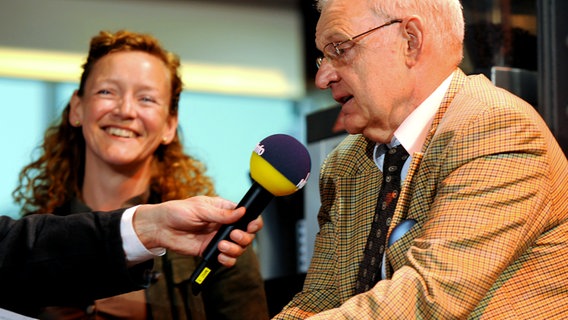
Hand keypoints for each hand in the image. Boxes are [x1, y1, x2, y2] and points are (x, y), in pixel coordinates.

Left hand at [133, 196, 262, 266]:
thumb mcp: (200, 208)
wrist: (160, 227)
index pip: (247, 216)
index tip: (251, 226)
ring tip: (220, 246)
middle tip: (233, 236)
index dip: (253, 222)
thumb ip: (221, 214)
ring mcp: (218, 239)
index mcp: (224, 210)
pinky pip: (226, 259)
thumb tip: (241, 212)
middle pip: (247, 234)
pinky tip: (219, 255)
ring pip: (239, 248)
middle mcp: (224, 225)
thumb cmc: (177, 211)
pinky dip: (227, 260)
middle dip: (244, 237)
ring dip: (234, 249)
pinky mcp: (210, 251)